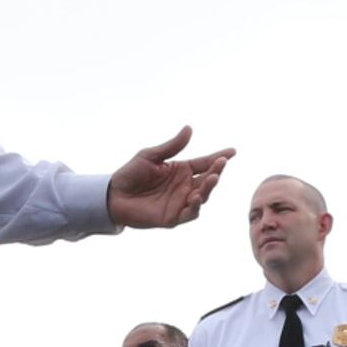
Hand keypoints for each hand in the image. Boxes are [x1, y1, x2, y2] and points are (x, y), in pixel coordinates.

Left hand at [105, 127, 231, 229]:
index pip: (205, 163)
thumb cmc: (130, 174)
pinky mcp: (172, 217)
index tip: (233, 151)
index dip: (219, 157)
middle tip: (221, 163)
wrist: (112, 195)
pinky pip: (189, 213)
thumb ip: (171, 146)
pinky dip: (195, 206)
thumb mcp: (150, 156)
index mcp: (182, 170)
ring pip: (203, 196)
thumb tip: (189, 129)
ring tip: (212, 178)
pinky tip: (196, 197)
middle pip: (207, 179)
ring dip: (209, 188)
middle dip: (217, 171)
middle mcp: (185, 186)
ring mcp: (180, 202)